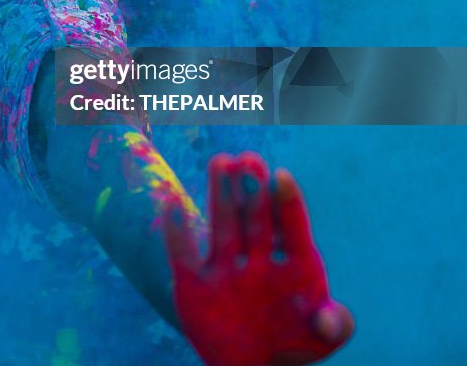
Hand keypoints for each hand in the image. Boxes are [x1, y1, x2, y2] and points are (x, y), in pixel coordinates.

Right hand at [163, 153, 352, 365]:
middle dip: (253, 189)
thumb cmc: (291, 346)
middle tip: (249, 159)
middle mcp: (259, 259)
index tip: (281, 176)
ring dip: (221, 194)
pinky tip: (171, 202)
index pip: (293, 230)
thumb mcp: (320, 341)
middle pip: (256, 218)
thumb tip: (329, 319)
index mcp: (295, 267)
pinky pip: (183, 254)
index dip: (288, 204)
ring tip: (221, 161)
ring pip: (223, 225)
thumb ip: (335, 326)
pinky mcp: (195, 283)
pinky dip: (176, 231)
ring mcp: (226, 268)